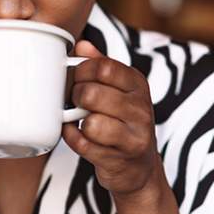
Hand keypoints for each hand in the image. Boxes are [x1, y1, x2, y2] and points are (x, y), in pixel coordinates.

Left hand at [62, 40, 161, 196]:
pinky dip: (73, 138)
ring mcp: (133, 136)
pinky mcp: (119, 160)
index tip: (77, 78)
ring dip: (76, 121)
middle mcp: (141, 109)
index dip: (81, 71)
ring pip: (90, 122)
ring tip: (80, 120)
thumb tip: (82, 45)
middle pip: (92, 94)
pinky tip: (78, 135)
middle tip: (75, 101)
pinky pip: (83, 145)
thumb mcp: (119, 91)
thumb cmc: (122, 122)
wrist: (138, 169)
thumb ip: (101, 66)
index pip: (104, 67)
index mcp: (138, 85)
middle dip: (76, 96)